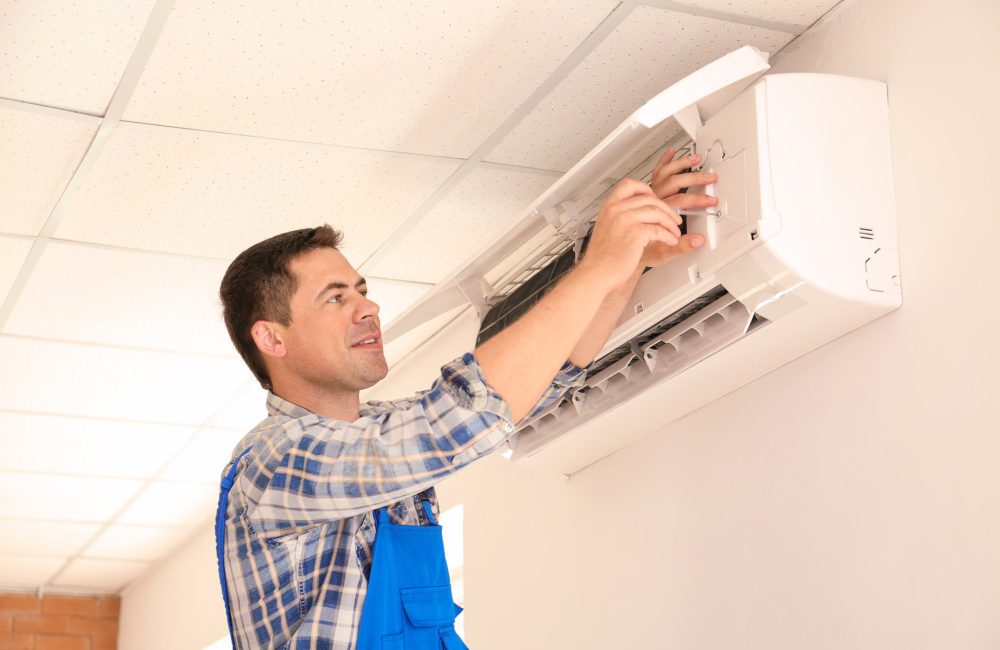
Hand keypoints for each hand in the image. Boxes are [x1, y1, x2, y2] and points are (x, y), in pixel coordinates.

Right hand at [580, 178, 681, 290]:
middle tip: (673, 218)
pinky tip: (670, 240)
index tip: (655, 198)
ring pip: (657, 211)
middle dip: (666, 208)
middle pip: (649, 198)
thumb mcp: (607, 229)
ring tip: (674, 232)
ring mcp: (625, 220)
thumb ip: (620, 218)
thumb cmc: (601, 258)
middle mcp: (616, 210)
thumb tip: (640, 213)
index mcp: (609, 207)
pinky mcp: (635, 233)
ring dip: (670, 222)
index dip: (646, 189)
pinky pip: (659, 229)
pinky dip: (669, 235)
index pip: (629, 185)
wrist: (596, 273)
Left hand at [638, 148, 720, 267]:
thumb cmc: (640, 252)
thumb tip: (699, 240)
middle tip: (710, 177)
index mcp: (654, 213)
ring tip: (696, 159)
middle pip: (674, 182)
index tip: (711, 200)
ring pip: (664, 174)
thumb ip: (682, 246)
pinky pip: (654, 174)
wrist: (624, 251)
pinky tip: (671, 153)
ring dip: (681, 164)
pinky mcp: (645, 193)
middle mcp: (650, 201)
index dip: (697, 199)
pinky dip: (663, 161)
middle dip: (695, 178)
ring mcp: (647, 196)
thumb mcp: (663, 253)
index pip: (679, 200)